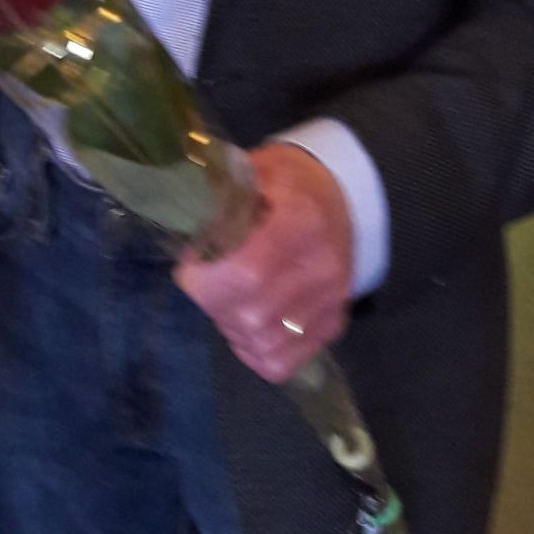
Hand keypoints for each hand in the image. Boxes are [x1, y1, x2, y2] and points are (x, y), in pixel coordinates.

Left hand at [173, 144, 353, 382]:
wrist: (342, 197)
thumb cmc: (287, 182)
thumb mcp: (252, 170)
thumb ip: (220, 201)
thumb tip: (191, 237)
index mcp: (301, 222)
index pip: (248, 272)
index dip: (207, 277)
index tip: (192, 264)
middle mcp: (322, 269)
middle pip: (252, 315)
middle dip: (213, 302)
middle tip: (206, 278)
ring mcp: (330, 303)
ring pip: (263, 345)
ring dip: (230, 326)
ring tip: (228, 296)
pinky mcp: (332, 326)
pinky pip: (281, 363)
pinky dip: (253, 349)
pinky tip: (247, 320)